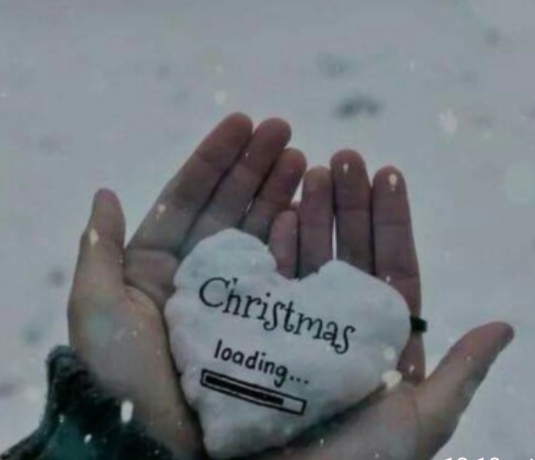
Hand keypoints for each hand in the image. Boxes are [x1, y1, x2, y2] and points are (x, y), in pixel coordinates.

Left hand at [67, 114, 305, 457]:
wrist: (156, 447)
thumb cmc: (123, 381)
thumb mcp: (98, 311)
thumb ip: (98, 251)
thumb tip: (104, 193)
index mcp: (158, 268)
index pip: (188, 200)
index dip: (214, 159)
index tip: (243, 121)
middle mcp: (199, 277)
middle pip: (229, 208)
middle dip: (255, 166)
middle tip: (284, 131)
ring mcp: (235, 296)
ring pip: (259, 232)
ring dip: (279, 192)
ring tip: (304, 157)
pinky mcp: (264, 321)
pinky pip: (280, 272)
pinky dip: (292, 237)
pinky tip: (306, 208)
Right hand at [259, 151, 513, 459]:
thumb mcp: (421, 423)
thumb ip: (460, 375)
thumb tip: (506, 327)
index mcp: (383, 339)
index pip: (393, 265)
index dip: (392, 219)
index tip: (388, 172)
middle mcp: (341, 325)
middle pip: (349, 252)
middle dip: (349, 203)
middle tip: (344, 157)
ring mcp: (298, 325)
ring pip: (310, 259)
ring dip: (312, 213)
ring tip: (311, 168)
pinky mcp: (261, 333)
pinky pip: (272, 283)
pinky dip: (275, 247)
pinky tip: (279, 213)